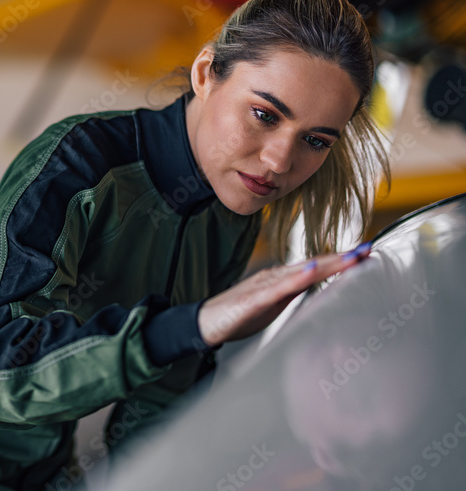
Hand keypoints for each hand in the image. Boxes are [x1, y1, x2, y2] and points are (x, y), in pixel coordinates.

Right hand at [197, 242, 371, 346]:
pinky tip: (312, 271)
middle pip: (313, 265)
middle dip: (342, 258)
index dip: (340, 261)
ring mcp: (263, 286)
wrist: (204, 322)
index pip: (315, 268)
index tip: (365, 254)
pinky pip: (278, 288)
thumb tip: (318, 292)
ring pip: (300, 272)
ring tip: (351, 257)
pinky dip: (297, 278)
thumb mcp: (273, 306)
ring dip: (327, 264)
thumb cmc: (237, 315)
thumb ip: (293, 296)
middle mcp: (274, 277)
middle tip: (368, 249)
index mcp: (280, 280)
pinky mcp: (253, 299)